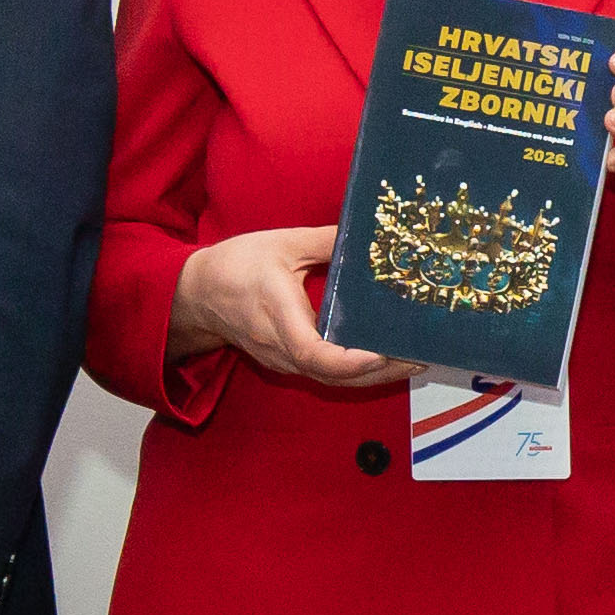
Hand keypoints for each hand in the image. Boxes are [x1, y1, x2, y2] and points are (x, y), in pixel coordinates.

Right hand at [170, 223, 404, 393]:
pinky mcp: (286, 363)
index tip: (379, 354)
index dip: (348, 360)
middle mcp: (281, 346)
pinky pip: (324, 374)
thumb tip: (369, 234)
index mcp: (278, 314)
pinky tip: (383, 360)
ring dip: (372, 376)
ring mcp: (283, 360)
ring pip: (331, 380)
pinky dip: (355, 372)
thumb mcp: (282, 243)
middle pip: (333, 375)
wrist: (196, 294)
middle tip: (419, 360)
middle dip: (379, 373)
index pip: (312, 352)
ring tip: (411, 361)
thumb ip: (327, 241)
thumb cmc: (236, 266)